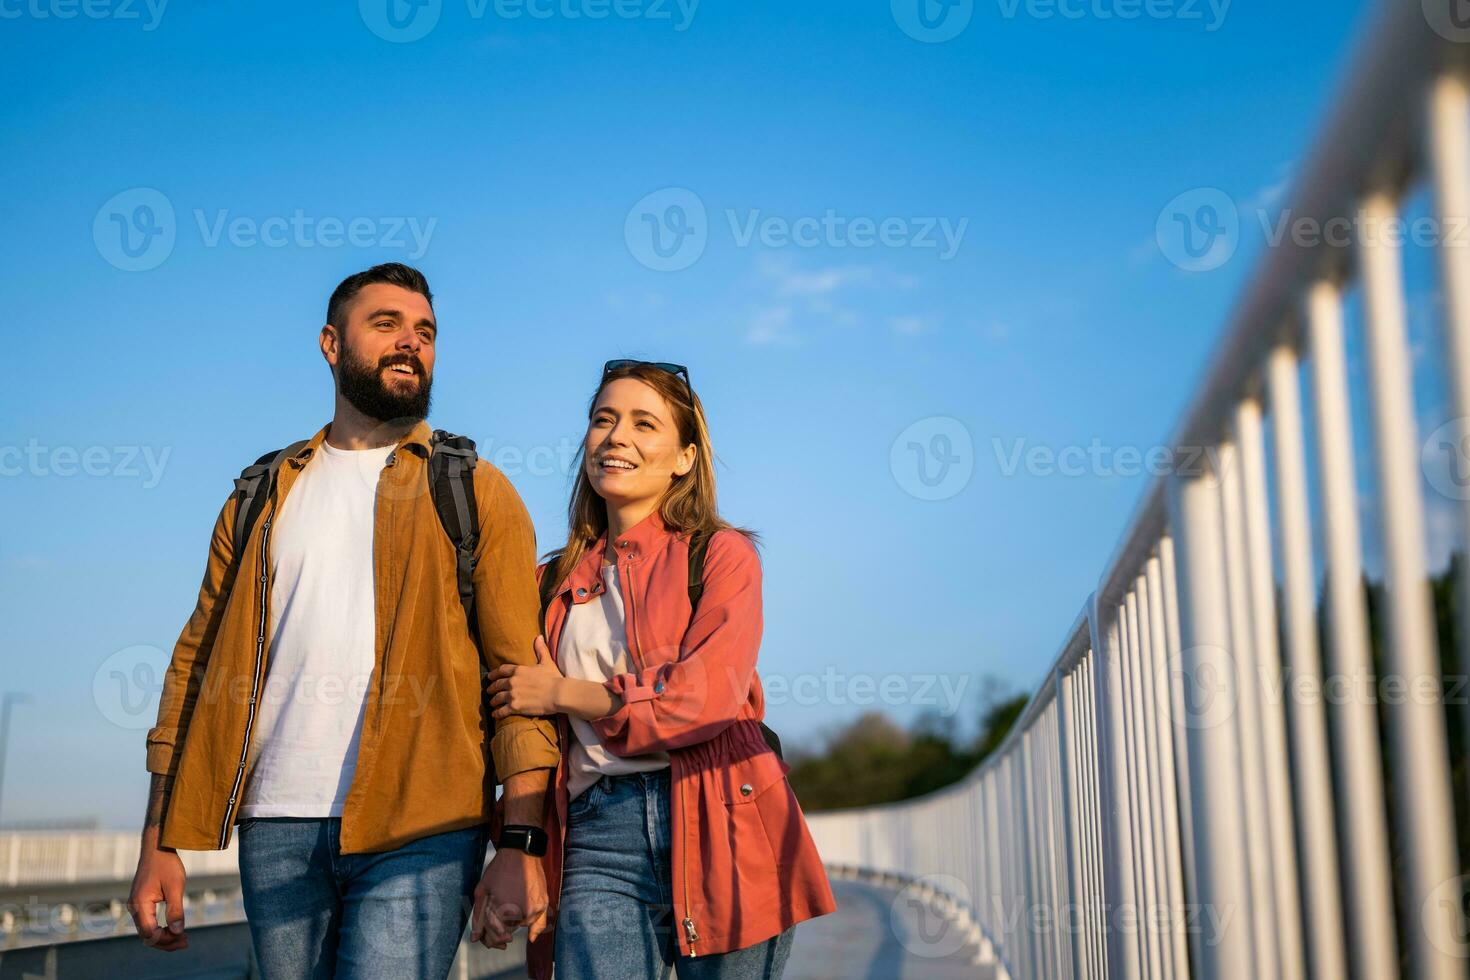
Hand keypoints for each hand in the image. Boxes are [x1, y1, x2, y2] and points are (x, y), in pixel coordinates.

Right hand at [128, 827, 188, 950]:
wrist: (157, 847)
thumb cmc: (167, 864)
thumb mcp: (176, 886)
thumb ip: (175, 910)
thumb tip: (178, 932)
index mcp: (140, 904)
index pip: (149, 932)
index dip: (166, 939)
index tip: (184, 938)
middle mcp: (134, 907)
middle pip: (146, 935)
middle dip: (165, 942)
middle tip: (186, 942)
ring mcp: (136, 905)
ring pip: (146, 931)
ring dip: (163, 937)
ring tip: (183, 938)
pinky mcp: (141, 903)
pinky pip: (148, 922)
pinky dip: (160, 929)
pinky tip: (175, 929)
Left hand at [470, 847, 549, 948]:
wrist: (521, 852)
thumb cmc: (499, 869)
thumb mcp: (482, 891)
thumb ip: (478, 918)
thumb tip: (475, 939)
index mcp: (504, 913)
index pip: (494, 938)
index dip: (487, 936)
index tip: (485, 931)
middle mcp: (521, 915)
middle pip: (507, 933)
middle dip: (499, 927)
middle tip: (495, 910)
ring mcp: (534, 911)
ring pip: (520, 926)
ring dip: (513, 921)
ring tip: (509, 901)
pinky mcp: (543, 905)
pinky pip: (535, 922)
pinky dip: (528, 920)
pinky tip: (525, 919)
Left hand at [488, 637, 563, 719]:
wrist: (558, 694)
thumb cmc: (554, 678)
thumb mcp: (546, 662)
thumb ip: (540, 650)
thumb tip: (539, 637)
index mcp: (519, 670)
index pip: (502, 670)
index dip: (494, 673)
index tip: (490, 677)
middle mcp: (512, 681)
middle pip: (497, 684)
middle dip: (492, 688)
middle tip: (489, 691)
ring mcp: (512, 694)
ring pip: (498, 698)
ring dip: (494, 701)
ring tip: (492, 703)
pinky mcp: (515, 707)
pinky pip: (502, 711)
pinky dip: (497, 713)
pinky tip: (495, 714)